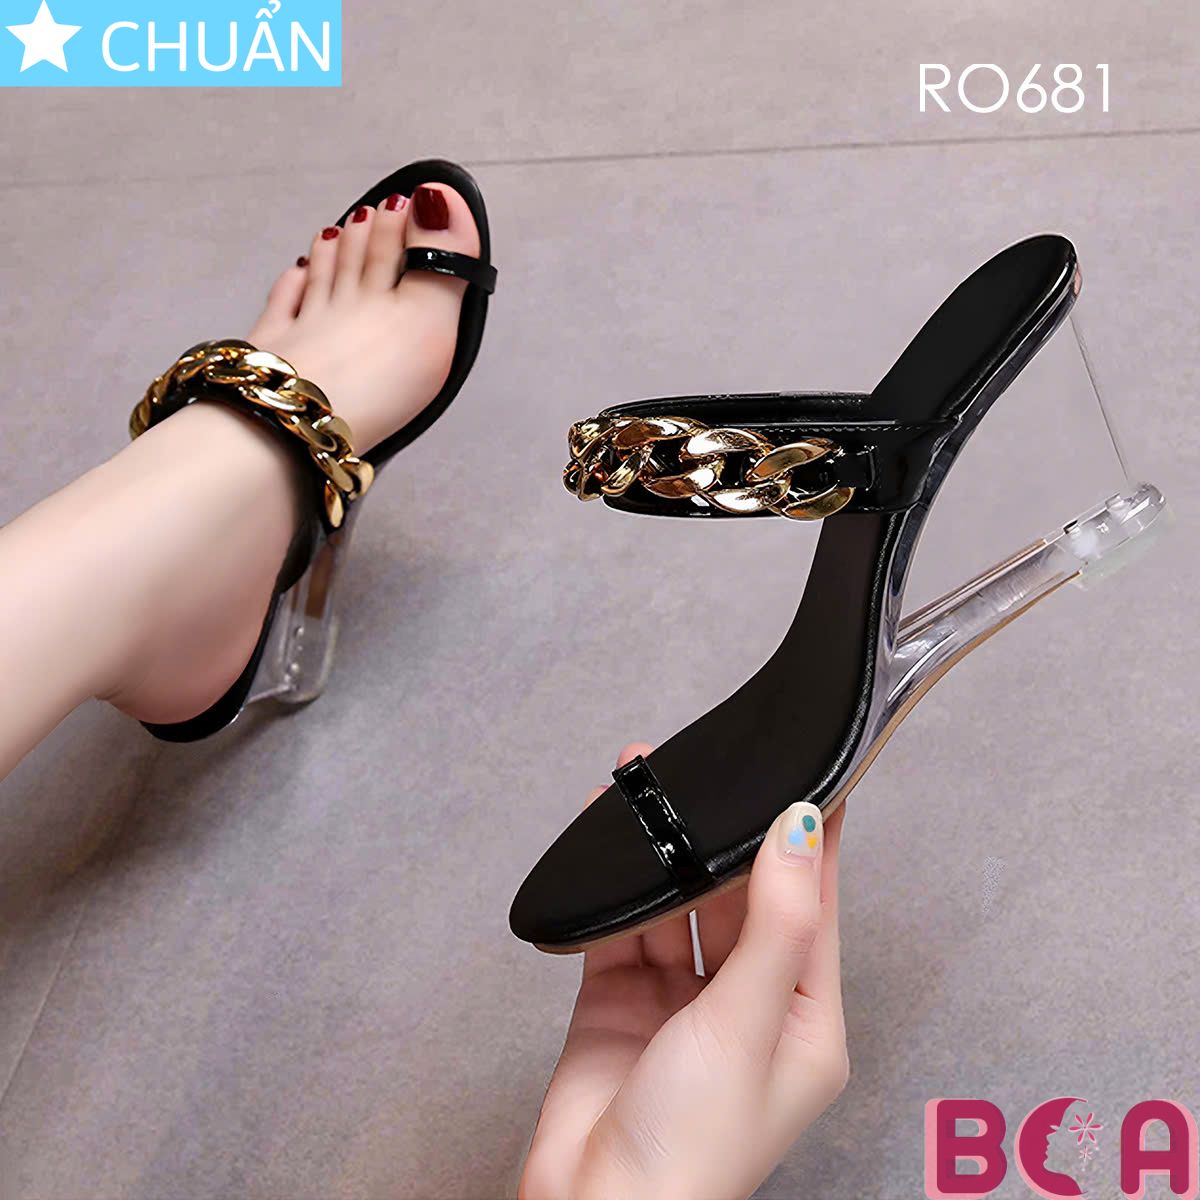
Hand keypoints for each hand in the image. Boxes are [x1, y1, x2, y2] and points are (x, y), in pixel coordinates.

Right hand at [520, 743, 848, 1199]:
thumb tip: (802, 832)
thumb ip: (775, 923)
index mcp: (804, 1019)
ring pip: (681, 905)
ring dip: (668, 853)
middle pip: (744, 899)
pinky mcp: (623, 1000)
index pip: (814, 908)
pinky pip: (626, 926)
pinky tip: (611, 846)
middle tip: (712, 772)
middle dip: (725, 837)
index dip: (813, 842)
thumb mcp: (748, 1023)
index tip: (812, 777)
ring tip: (652, 791)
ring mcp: (681, 1003)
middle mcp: (747, 1006)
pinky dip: (619, 888)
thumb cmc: (692, 1150)